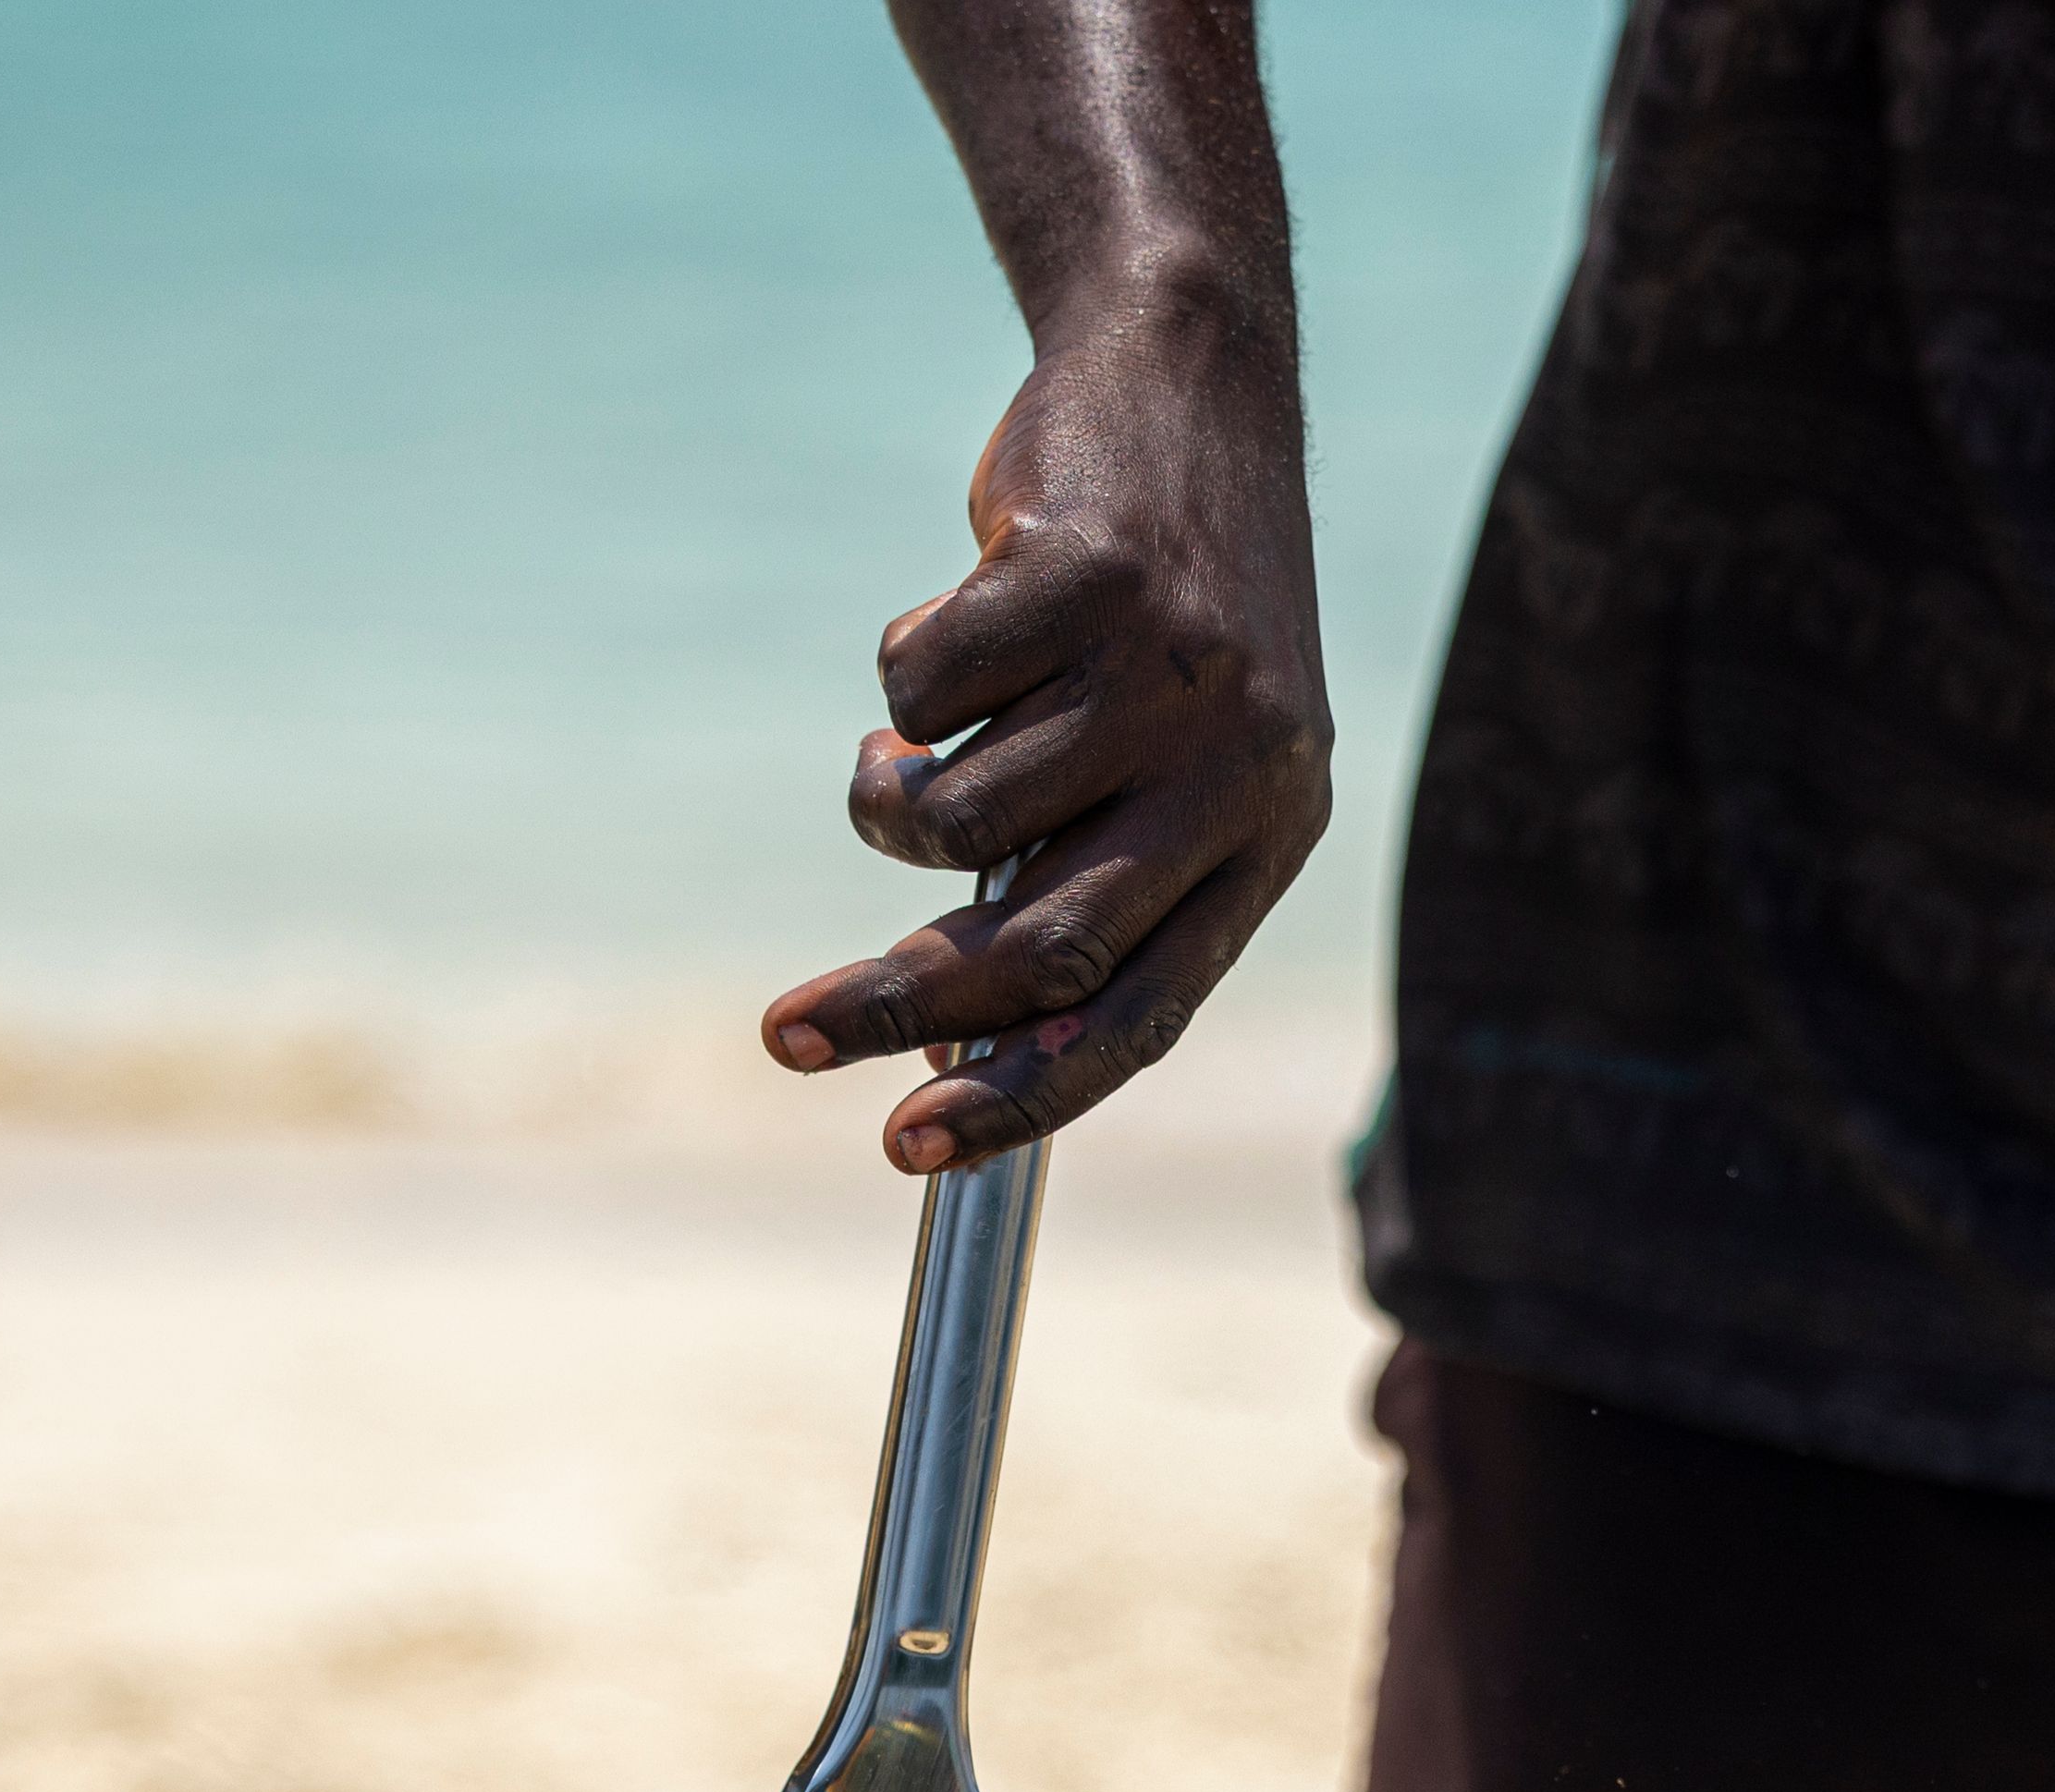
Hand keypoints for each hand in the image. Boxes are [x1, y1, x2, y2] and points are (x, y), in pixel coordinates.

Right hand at [757, 297, 1325, 1170]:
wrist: (1193, 382)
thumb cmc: (1161, 608)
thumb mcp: (1171, 749)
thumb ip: (1095, 871)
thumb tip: (957, 1031)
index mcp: (1269, 838)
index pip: (1137, 1015)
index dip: (1017, 1095)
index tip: (902, 1147)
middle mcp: (1241, 766)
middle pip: (1041, 947)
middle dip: (899, 1003)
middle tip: (786, 1033)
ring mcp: (1172, 669)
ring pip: (960, 818)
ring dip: (890, 803)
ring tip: (898, 758)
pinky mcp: (1092, 573)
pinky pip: (927, 688)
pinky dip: (904, 676)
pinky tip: (959, 616)